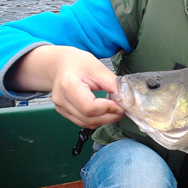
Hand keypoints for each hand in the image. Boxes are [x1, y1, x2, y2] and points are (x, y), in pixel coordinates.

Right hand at [7, 45, 123, 127]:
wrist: (62, 65)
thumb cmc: (79, 64)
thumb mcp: (98, 68)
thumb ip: (113, 84)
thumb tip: (126, 99)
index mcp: (68, 85)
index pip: (89, 107)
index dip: (108, 109)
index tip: (121, 105)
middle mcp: (62, 100)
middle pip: (88, 118)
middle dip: (109, 116)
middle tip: (123, 109)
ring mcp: (61, 108)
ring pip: (87, 123)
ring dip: (105, 120)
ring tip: (116, 111)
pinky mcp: (64, 113)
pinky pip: (83, 123)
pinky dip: (97, 120)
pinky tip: (106, 112)